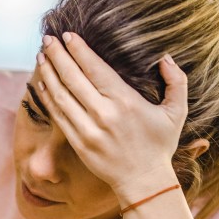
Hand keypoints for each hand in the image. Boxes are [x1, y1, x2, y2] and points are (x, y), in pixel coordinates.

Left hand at [34, 32, 186, 204]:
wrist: (143, 182)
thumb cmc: (159, 145)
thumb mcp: (177, 112)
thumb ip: (177, 81)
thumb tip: (165, 58)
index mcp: (126, 102)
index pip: (95, 69)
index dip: (79, 51)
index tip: (67, 36)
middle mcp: (104, 114)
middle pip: (73, 78)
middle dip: (58, 56)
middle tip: (48, 39)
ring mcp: (88, 130)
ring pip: (61, 96)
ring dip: (49, 74)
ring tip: (41, 57)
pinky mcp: (78, 143)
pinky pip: (58, 116)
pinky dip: (48, 98)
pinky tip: (42, 84)